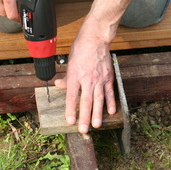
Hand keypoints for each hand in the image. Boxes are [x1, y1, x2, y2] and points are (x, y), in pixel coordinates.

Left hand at [55, 18, 116, 133]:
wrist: (95, 39)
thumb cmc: (80, 50)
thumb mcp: (69, 63)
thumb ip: (66, 78)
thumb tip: (59, 85)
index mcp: (75, 76)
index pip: (72, 96)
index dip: (71, 110)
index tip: (70, 121)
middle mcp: (87, 79)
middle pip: (85, 101)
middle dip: (85, 117)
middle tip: (84, 130)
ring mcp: (99, 79)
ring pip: (98, 99)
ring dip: (98, 114)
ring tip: (97, 125)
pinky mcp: (108, 77)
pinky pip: (110, 92)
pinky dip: (111, 102)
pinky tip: (111, 112)